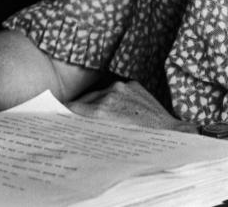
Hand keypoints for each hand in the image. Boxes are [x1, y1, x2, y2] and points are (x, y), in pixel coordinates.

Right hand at [67, 80, 195, 132]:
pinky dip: (112, 99)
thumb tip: (74, 127)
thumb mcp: (111, 140)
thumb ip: (91, 130)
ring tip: (96, 118)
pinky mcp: (132, 84)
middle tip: (71, 119)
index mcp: (101, 110)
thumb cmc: (141, 143)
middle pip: (83, 101)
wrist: (172, 134)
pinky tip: (116, 112)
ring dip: (95, 104)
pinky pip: (114, 90)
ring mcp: (122, 87)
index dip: (63, 112)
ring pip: (98, 94)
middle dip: (78, 110)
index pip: (72, 108)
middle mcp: (109, 94)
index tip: (56, 115)